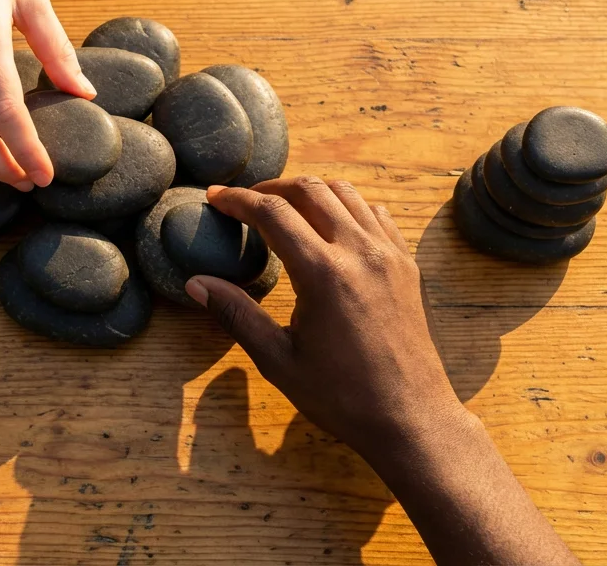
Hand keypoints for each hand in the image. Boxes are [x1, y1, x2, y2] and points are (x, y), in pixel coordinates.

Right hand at [184, 178, 466, 455]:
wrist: (410, 419)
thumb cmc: (341, 396)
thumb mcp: (278, 360)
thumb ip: (236, 314)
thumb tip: (195, 284)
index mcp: (323, 273)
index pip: (272, 212)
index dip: (238, 199)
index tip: (214, 197)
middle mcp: (359, 252)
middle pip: (310, 190)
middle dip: (271, 188)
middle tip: (245, 202)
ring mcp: (388, 255)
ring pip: (346, 194)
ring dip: (309, 192)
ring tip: (284, 208)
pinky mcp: (406, 265)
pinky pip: (375, 214)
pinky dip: (347, 207)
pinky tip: (330, 226)